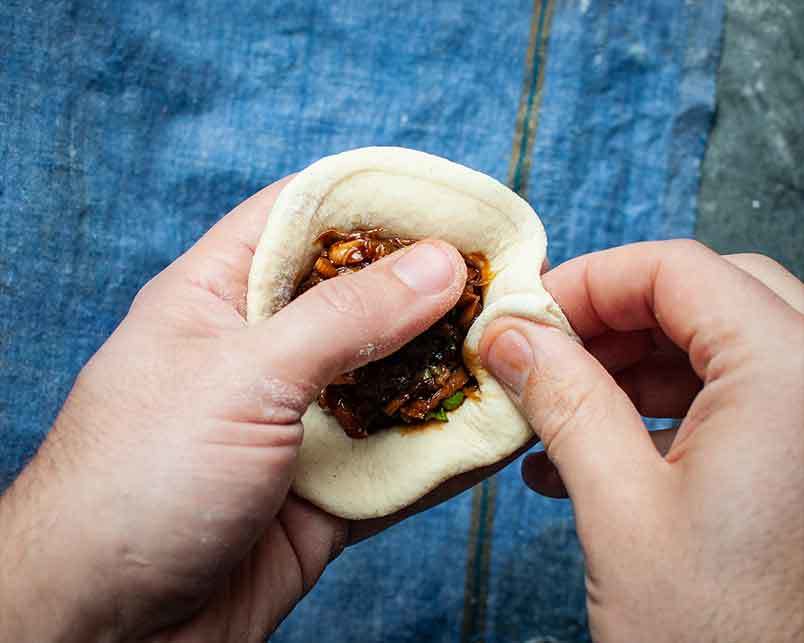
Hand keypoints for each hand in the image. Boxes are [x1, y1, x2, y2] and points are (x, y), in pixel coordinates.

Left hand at [0, 177, 468, 641]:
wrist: (104, 632)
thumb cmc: (134, 484)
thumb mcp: (241, 378)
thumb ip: (344, 319)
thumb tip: (438, 263)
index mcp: (220, 297)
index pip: (306, 218)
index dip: (379, 203)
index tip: (456, 203)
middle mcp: (266, 352)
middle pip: (363, 300)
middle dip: (432, 290)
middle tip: (509, 280)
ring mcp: (300, 422)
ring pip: (392, 380)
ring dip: (449, 369)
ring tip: (521, 348)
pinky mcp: (329, 489)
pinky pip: (400, 457)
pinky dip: (446, 445)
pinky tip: (499, 428)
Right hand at [480, 241, 803, 642]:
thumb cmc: (723, 640)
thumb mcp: (621, 512)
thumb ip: (563, 403)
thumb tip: (511, 337)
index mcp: (791, 376)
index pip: (678, 269)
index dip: (589, 281)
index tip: (527, 317)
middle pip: (705, 296)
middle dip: (613, 319)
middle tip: (545, 353)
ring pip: (717, 346)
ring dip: (630, 367)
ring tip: (556, 407)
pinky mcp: (799, 464)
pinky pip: (732, 401)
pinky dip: (660, 409)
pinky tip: (591, 455)